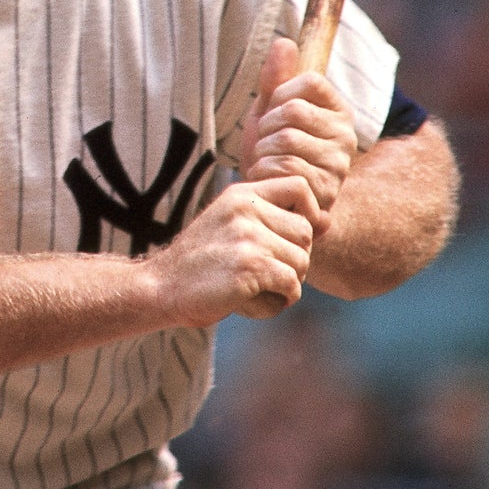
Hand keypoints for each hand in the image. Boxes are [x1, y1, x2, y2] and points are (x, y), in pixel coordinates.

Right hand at [154, 174, 314, 327]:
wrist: (159, 288)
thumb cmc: (199, 263)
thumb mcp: (233, 228)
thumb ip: (276, 222)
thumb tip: (328, 222)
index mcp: (241, 194)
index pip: (299, 186)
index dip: (308, 211)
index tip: (291, 237)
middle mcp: (246, 210)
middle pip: (305, 232)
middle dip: (295, 258)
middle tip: (266, 274)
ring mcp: (248, 237)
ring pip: (301, 262)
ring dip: (286, 283)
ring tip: (256, 288)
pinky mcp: (250, 268)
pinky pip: (291, 286)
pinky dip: (278, 301)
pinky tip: (252, 301)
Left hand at [240, 38, 357, 236]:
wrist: (271, 200)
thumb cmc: (270, 152)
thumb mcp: (267, 112)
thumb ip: (274, 79)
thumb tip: (284, 42)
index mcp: (337, 112)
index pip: (309, 82)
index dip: (279, 95)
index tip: (273, 114)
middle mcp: (345, 138)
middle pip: (292, 112)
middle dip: (265, 128)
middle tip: (264, 145)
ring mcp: (337, 167)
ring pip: (286, 141)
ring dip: (262, 153)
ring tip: (265, 163)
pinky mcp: (324, 194)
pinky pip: (284, 171)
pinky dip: (263, 174)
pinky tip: (266, 181)